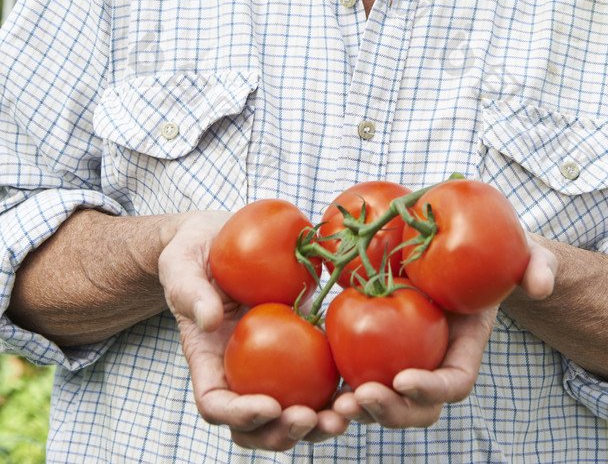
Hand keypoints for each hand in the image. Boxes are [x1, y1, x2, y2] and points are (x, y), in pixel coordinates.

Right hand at [158, 211, 349, 451]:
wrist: (219, 239)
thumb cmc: (192, 254)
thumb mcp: (181, 266)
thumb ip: (190, 291)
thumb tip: (209, 319)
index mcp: (208, 361)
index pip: (217, 405)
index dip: (240, 416)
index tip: (269, 405)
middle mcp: (239, 373)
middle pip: (256, 427)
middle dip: (283, 433)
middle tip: (311, 418)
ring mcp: (269, 365)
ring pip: (291, 412)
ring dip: (317, 423)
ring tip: (344, 414)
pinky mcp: (298, 347)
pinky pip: (318, 376)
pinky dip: (338, 388)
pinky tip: (362, 383)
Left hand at [330, 231, 556, 429]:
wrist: (458, 248)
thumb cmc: (494, 252)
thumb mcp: (524, 253)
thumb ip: (537, 266)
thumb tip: (541, 283)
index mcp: (465, 349)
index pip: (454, 383)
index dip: (431, 387)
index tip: (404, 379)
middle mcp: (434, 364)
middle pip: (416, 408)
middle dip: (390, 412)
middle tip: (361, 399)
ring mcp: (405, 360)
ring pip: (384, 402)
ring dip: (361, 411)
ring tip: (335, 408)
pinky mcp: (376, 348)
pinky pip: (357, 375)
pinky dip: (339, 387)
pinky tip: (318, 389)